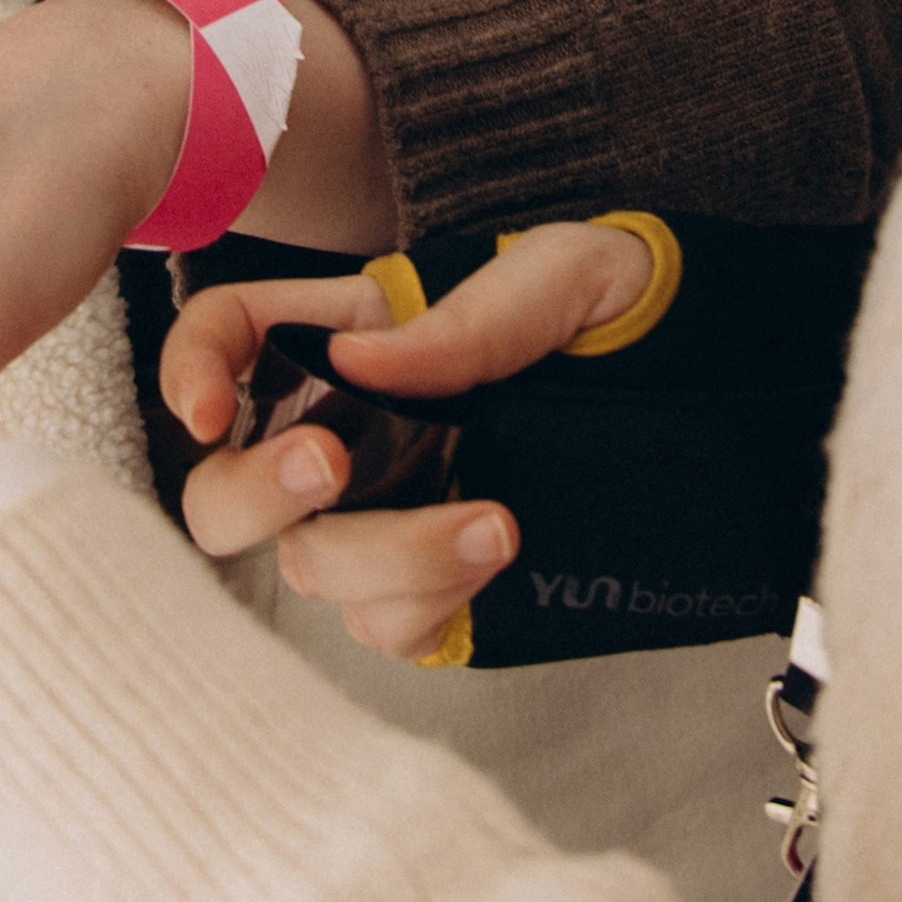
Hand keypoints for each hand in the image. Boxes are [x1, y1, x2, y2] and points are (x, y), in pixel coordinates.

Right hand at [165, 220, 654, 660]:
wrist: (712, 384)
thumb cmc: (622, 302)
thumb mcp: (558, 275)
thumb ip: (465, 319)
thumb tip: (364, 362)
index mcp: (350, 329)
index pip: (224, 340)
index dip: (190, 370)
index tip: (209, 409)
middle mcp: (346, 430)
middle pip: (229, 491)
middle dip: (258, 493)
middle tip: (333, 466)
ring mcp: (384, 516)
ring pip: (313, 569)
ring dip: (384, 556)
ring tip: (492, 520)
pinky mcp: (435, 589)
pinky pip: (387, 625)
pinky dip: (425, 599)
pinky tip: (495, 550)